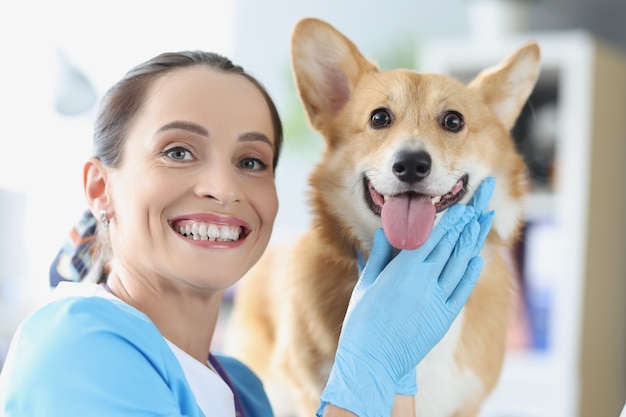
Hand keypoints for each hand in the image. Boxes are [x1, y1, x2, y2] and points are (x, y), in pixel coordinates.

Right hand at [322, 179, 494, 416]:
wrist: (374, 361)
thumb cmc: (362, 321)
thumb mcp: (366, 284)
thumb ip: (379, 255)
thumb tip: (386, 232)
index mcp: (405, 269)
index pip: (435, 236)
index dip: (453, 219)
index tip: (464, 204)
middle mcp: (427, 280)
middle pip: (454, 244)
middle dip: (470, 220)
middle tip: (484, 201)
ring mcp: (439, 299)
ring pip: (462, 263)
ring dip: (474, 240)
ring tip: (485, 220)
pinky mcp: (444, 317)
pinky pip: (463, 288)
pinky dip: (471, 270)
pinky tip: (477, 257)